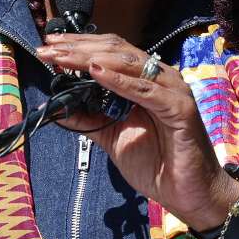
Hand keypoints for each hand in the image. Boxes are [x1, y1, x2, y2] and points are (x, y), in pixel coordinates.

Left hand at [35, 33, 238, 230]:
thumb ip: (88, 118)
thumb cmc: (157, 164)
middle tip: (48, 47)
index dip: (79, 44)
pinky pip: (146, 90)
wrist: (189, 194)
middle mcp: (159, 78)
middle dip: (77, 47)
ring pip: (128, 63)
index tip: (50, 44)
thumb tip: (57, 106)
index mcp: (144, 81)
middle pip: (115, 50)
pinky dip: (120, 80)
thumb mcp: (111, 136)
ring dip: (91, 57)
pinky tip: (96, 71)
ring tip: (63, 56)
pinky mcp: (180, 108)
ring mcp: (172, 89)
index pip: (109, 51)